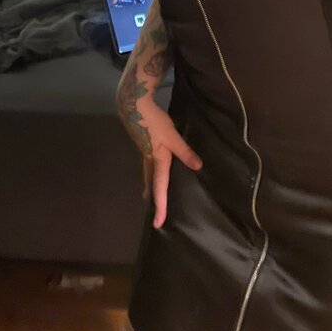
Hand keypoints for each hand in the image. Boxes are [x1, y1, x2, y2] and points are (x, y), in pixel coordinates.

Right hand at [119, 92, 202, 228]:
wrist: (134, 107)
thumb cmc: (153, 122)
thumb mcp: (172, 136)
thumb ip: (184, 151)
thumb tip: (198, 167)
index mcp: (157, 161)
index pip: (160, 188)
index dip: (161, 206)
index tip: (158, 223)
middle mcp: (149, 160)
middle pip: (152, 184)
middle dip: (154, 199)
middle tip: (156, 214)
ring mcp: (145, 152)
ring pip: (149, 174)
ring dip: (153, 187)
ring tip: (153, 196)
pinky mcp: (145, 144)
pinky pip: (149, 165)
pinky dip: (152, 173)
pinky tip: (155, 168)